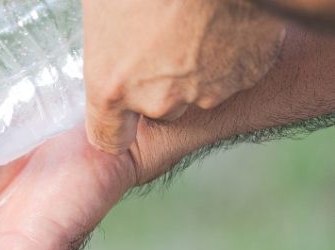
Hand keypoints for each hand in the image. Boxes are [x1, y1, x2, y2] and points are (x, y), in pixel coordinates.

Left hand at [82, 0, 284, 153]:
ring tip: (195, 26)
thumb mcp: (103, 13)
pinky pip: (235, 73)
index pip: (108, 137)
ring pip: (198, 92)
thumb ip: (106, 45)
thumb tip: (106, 48)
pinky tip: (223, 24)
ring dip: (197, 68)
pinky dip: (232, 55)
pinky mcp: (245, 74)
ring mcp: (204, 90)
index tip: (119, 114)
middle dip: (158, 85)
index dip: (114, 124)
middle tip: (162, 42)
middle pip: (158, 111)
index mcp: (111, 87)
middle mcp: (157, 100)